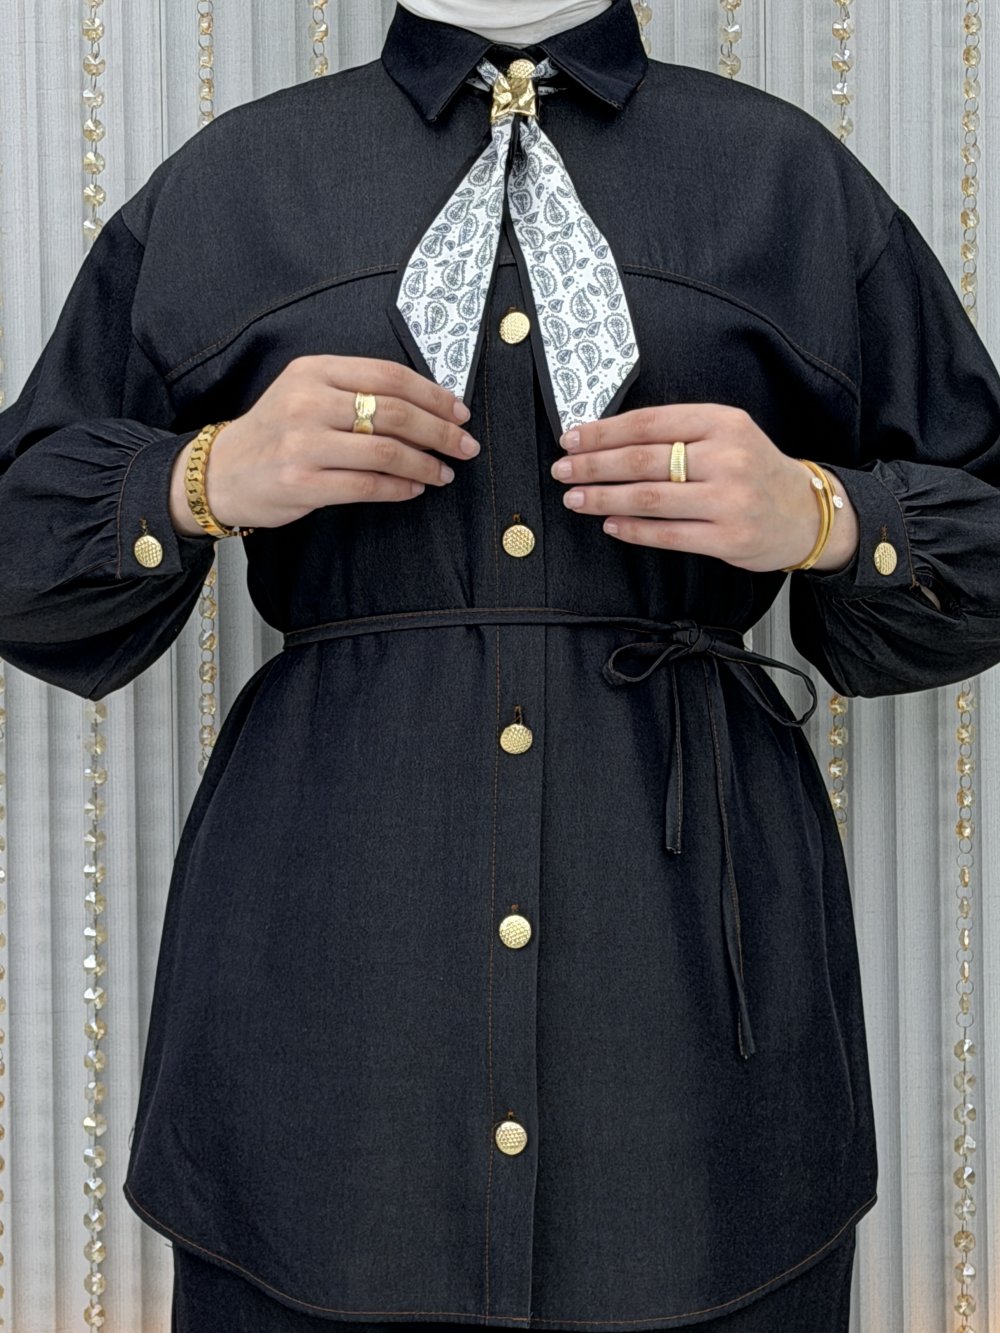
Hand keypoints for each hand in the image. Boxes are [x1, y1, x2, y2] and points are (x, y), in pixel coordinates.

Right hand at [168, 355, 479, 535]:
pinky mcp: (303, 483)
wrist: (221, 472)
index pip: (390, 376)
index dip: (433, 395)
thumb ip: (355, 391)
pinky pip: (367, 486)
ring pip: (386, 451)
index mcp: (314, 370)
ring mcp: (303, 443)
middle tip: (466, 445)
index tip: (459, 411)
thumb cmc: (275, 433)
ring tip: (445, 472)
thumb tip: (427, 407)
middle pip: (396, 412)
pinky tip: (415, 488)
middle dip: (441, 431)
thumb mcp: (306, 393)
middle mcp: (308, 401)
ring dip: (426, 463)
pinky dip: (400, 488)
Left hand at [549, 403, 859, 573]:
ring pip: (650, 498)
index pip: (649, 423)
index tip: (571, 439)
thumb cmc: (754, 470)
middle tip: (563, 470)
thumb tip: (607, 439)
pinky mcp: (727, 538)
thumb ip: (677, 433)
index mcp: (722, 422)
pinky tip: (609, 524)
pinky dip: (632, 529)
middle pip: (643, 460)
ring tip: (576, 499)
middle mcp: (727, 457)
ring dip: (604, 498)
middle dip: (594, 466)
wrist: (804, 512)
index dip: (603, 432)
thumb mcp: (726, 434)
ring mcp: (729, 500)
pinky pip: (667, 534)